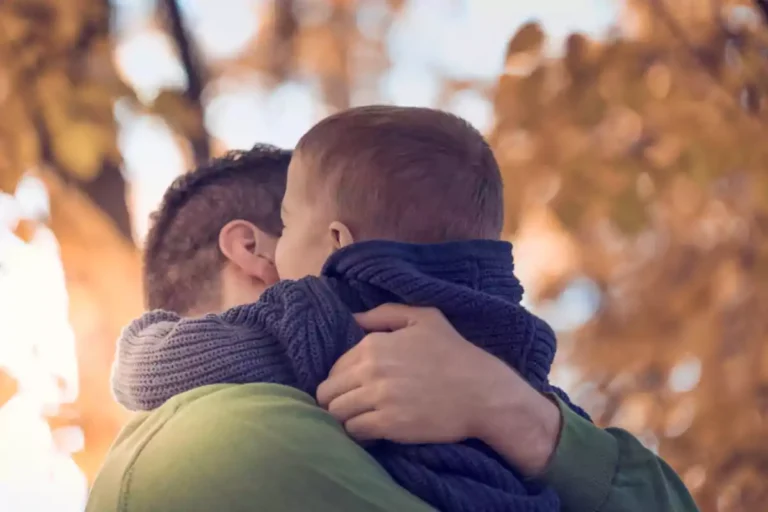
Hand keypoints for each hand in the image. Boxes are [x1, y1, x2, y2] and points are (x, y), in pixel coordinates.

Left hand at [316, 304, 561, 475]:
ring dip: (345, 418)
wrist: (483, 393)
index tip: (354, 387)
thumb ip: (384, 314)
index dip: (341, 379)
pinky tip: (372, 430)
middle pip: (328, 392)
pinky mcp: (389, 424)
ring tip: (360, 419)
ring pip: (337, 413)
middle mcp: (371, 369)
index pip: (335, 367)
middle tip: (353, 406)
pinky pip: (354, 431)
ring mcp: (379, 398)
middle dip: (336, 400)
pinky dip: (358, 433)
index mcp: (373, 344)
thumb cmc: (454, 353)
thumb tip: (352, 318)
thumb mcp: (423, 318)